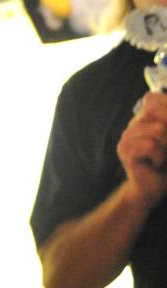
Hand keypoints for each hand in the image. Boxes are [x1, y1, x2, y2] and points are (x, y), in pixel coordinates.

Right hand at [118, 91, 166, 209]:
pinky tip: (155, 164)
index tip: (166, 134)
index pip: (153, 99)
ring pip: (157, 129)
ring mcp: (126, 137)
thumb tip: (160, 124)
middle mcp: (133, 125)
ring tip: (162, 158)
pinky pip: (150, 146)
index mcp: (144, 119)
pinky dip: (159, 157)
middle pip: (157, 112)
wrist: (153, 188)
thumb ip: (166, 121)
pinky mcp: (125, 152)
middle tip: (166, 148)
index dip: (166, 109)